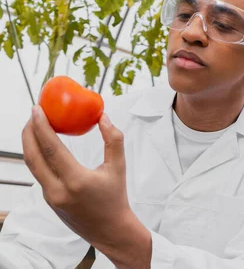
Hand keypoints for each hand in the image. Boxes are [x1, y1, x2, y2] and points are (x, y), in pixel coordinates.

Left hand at [22, 105, 150, 268]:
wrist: (110, 230)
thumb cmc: (116, 197)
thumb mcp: (119, 167)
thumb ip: (113, 140)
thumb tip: (103, 117)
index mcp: (76, 181)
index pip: (51, 149)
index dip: (42, 127)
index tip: (38, 109)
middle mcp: (58, 190)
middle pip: (33, 156)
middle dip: (29, 132)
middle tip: (34, 113)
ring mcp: (50, 197)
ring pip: (33, 165)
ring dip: (30, 143)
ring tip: (36, 125)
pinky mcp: (48, 200)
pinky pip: (39, 173)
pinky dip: (38, 155)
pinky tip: (45, 145)